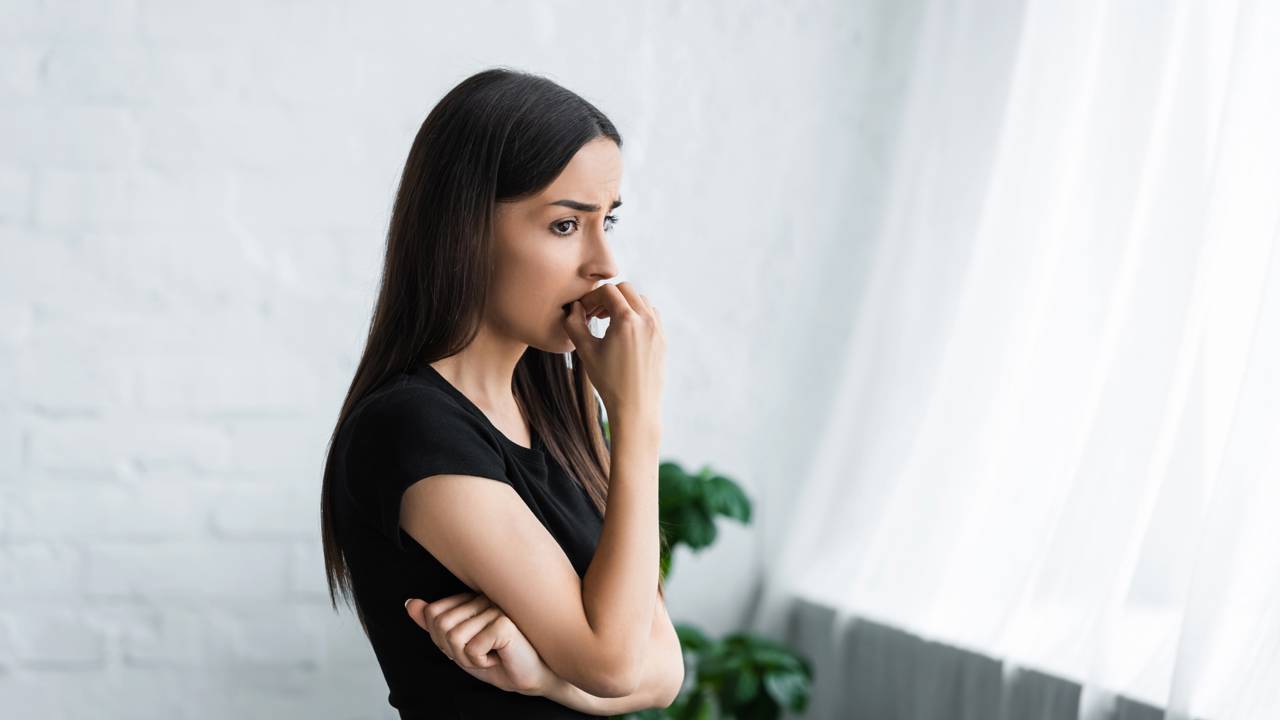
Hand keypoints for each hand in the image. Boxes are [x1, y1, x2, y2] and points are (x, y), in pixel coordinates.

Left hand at [404, 592, 558, 696]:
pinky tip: (500, 656)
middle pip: (441, 626)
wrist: (534, 676)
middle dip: (455, 651)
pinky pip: (471, 648)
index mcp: (472, 598)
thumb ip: (434, 625)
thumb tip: (409, 603)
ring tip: (491, 654)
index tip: (468, 646)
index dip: (443, 640)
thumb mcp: (460, 646)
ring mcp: (495, 607)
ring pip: (454, 638)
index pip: (433, 614)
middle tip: (480, 654)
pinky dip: (482, 662)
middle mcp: (483, 597)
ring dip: (469, 658)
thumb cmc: (501, 660)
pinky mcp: (504, 622)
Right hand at [559, 281, 665, 420]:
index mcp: (626, 320)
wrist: (636, 407)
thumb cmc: (608, 381)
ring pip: (641, 299)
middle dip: (608, 296)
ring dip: (624, 303)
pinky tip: (625, 331)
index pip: (607, 291)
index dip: (591, 298)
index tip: (583, 311)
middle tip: (595, 313)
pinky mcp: (663, 338)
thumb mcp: (585, 351)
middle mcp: (646, 319)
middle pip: (626, 289)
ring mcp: (657, 328)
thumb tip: (574, 308)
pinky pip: (651, 314)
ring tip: (609, 321)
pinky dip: (638, 314)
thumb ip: (574, 324)